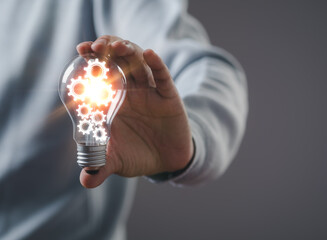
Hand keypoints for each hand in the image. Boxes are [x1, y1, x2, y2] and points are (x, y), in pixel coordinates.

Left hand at [76, 35, 193, 187]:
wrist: (168, 161)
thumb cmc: (138, 155)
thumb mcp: (117, 161)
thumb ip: (101, 166)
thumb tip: (86, 179)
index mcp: (113, 101)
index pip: (101, 73)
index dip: (92, 59)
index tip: (80, 50)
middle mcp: (130, 92)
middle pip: (118, 61)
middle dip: (107, 49)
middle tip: (95, 46)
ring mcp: (150, 92)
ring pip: (139, 64)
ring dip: (129, 51)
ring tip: (117, 46)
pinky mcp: (168, 97)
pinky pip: (163, 77)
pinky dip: (157, 64)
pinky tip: (150, 54)